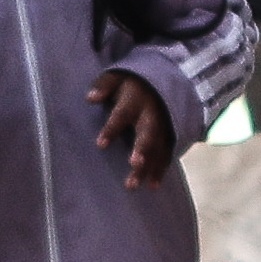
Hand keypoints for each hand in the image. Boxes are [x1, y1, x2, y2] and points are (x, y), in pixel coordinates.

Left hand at [88, 67, 173, 188]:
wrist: (163, 81)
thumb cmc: (132, 82)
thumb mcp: (117, 76)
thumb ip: (104, 86)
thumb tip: (90, 97)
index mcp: (136, 99)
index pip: (123, 114)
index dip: (112, 128)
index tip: (100, 144)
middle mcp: (152, 114)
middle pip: (147, 133)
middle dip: (142, 149)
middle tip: (133, 164)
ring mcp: (164, 126)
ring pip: (157, 148)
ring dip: (148, 167)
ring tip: (133, 184)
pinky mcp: (170, 136)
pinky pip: (167, 154)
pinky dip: (161, 170)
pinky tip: (152, 185)